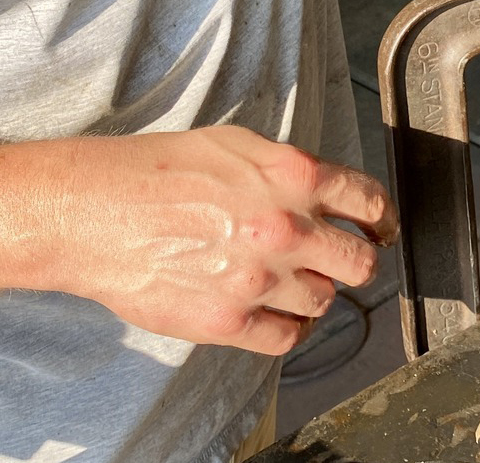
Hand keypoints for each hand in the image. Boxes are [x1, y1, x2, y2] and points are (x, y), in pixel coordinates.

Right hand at [53, 126, 396, 355]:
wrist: (98, 210)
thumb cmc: (159, 169)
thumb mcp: (235, 143)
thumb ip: (286, 167)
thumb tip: (320, 190)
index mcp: (291, 175)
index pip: (367, 200)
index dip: (381, 216)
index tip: (381, 227)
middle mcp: (284, 227)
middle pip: (359, 261)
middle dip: (359, 259)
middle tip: (349, 259)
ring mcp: (258, 278)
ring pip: (325, 300)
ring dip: (317, 292)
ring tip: (296, 281)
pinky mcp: (228, 321)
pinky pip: (286, 337)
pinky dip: (291, 328)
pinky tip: (278, 313)